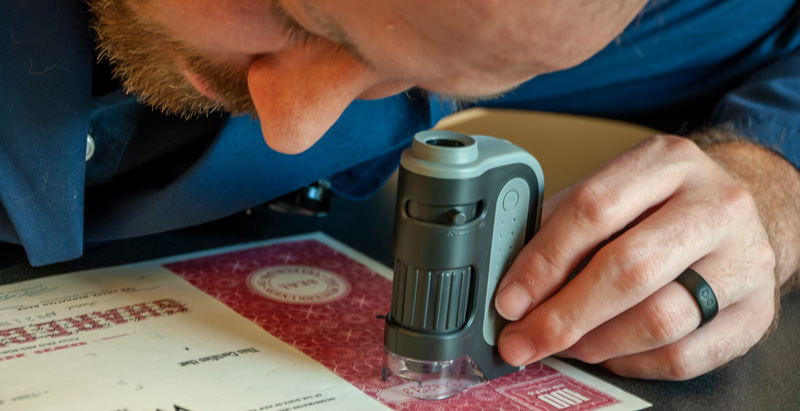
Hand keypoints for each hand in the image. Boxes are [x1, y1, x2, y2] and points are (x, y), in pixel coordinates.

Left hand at [494, 134, 777, 379]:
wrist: (737, 218)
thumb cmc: (661, 206)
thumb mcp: (614, 191)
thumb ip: (562, 225)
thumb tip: (509, 279)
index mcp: (668, 162)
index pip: (594, 209)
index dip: (542, 262)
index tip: (509, 300)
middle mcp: (717, 205)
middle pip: (629, 269)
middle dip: (563, 315)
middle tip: (524, 339)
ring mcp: (746, 261)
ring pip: (659, 320)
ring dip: (594, 343)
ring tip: (563, 344)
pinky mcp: (757, 314)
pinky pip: (683, 357)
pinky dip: (631, 362)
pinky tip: (607, 352)